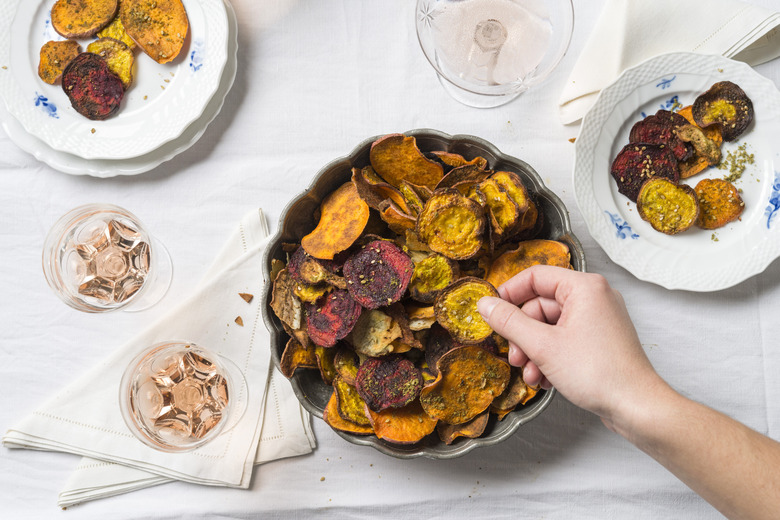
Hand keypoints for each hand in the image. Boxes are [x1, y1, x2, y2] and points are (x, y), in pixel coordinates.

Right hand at [477, 265, 663, 426]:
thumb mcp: (542, 346)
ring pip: (550, 327)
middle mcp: (594, 297)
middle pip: (541, 305)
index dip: (509, 293)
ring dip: (534, 351)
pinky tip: (544, 379)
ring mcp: (598, 320)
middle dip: (523, 334)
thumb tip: (485, 304)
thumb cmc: (598, 373)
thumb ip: (509, 322)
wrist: (636, 407)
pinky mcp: (599, 341)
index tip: (491, 312)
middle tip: (514, 356)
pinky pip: (564, 340)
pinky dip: (550, 357)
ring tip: (530, 374)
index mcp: (584, 287)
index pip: (535, 277)